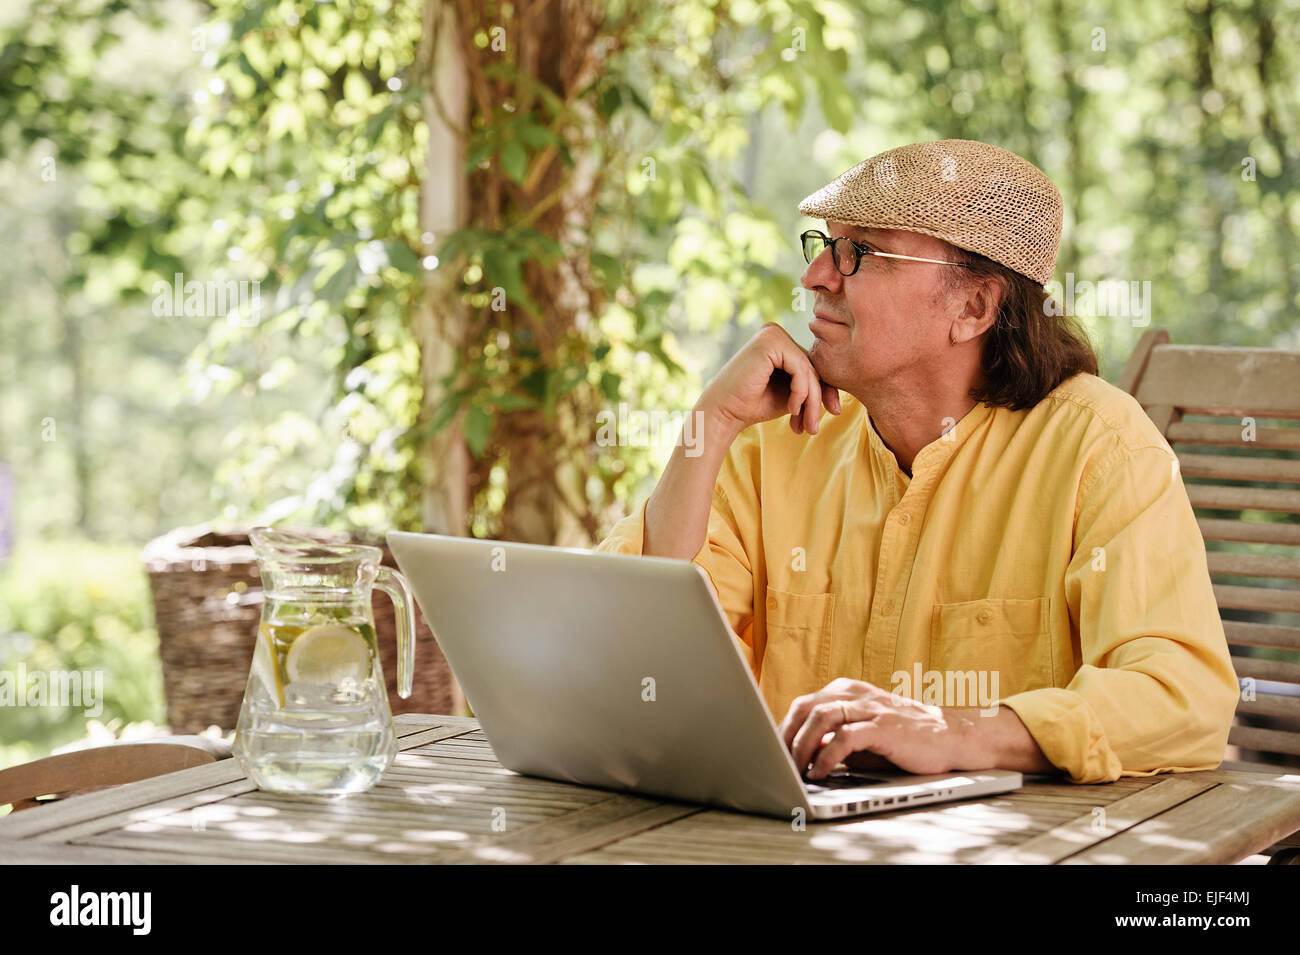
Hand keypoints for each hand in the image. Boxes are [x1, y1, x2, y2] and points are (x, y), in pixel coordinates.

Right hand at [698, 323, 841, 436]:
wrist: (723, 413)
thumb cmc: (752, 405)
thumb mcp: (790, 395)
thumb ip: (810, 387)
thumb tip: (839, 396)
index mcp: (777, 342)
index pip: (811, 365)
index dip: (822, 392)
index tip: (825, 417)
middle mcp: (775, 333)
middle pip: (812, 366)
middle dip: (817, 400)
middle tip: (814, 428)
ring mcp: (772, 334)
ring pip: (809, 369)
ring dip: (812, 401)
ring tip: (806, 425)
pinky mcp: (770, 341)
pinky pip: (801, 368)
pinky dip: (801, 392)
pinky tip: (792, 409)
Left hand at [778, 678, 968, 778]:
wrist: (951, 736)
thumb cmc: (904, 738)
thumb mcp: (862, 734)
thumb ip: (832, 738)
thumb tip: (799, 752)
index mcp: (846, 691)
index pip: (803, 705)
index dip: (783, 729)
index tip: (770, 751)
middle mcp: (854, 693)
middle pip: (806, 708)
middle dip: (786, 737)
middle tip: (777, 762)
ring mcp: (870, 707)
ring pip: (821, 718)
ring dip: (802, 746)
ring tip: (795, 769)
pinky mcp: (883, 725)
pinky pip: (845, 737)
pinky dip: (827, 755)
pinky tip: (820, 771)